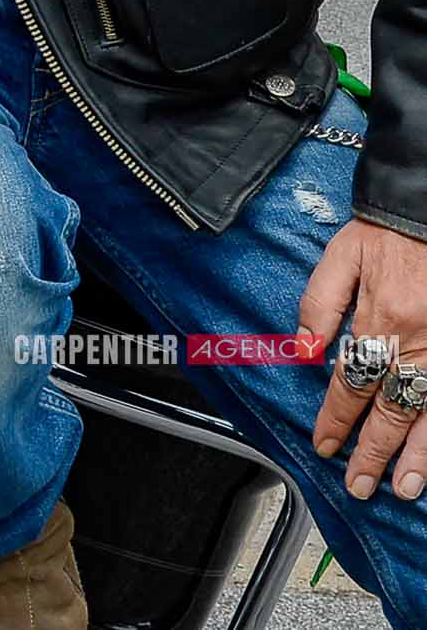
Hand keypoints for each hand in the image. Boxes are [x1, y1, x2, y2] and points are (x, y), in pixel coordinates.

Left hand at [304, 218, 426, 501]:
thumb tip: (304, 349)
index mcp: (380, 318)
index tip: (325, 445)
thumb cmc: (389, 231)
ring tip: (404, 489)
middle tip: (360, 486)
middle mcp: (416, 342)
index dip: (336, 418)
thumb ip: (321, 301)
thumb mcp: (344, 254)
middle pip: (390, 408)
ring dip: (417, 455)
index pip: (351, 382)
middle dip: (373, 452)